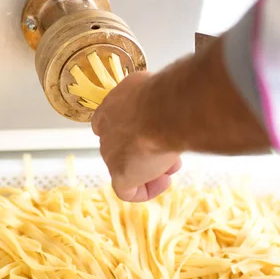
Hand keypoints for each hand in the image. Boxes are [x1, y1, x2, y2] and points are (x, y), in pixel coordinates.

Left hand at [92, 72, 181, 201]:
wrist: (165, 110)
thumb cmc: (164, 95)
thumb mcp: (154, 86)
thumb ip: (148, 98)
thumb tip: (158, 101)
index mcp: (111, 108)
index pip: (113, 125)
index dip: (135, 133)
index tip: (154, 132)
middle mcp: (106, 131)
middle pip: (125, 147)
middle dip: (148, 150)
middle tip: (170, 149)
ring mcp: (110, 154)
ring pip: (129, 168)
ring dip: (152, 168)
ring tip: (172, 164)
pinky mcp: (120, 174)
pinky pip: (127, 191)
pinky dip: (145, 190)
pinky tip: (163, 181)